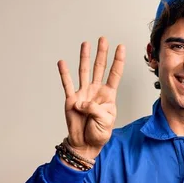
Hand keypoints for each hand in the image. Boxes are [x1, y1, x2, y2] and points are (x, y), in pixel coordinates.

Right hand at [58, 37, 125, 158]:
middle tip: (103, 39)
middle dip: (102, 53)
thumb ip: (95, 109)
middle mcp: (95, 91)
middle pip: (99, 68)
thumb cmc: (99, 133)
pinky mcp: (71, 99)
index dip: (118, 61)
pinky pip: (67, 84)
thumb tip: (81, 102)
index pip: (114, 74)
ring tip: (85, 44)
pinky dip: (64, 73)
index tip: (121, 47)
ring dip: (85, 57)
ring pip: (84, 71)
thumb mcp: (105, 121)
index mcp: (108, 95)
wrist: (86, 144)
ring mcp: (83, 93)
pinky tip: (62, 63)